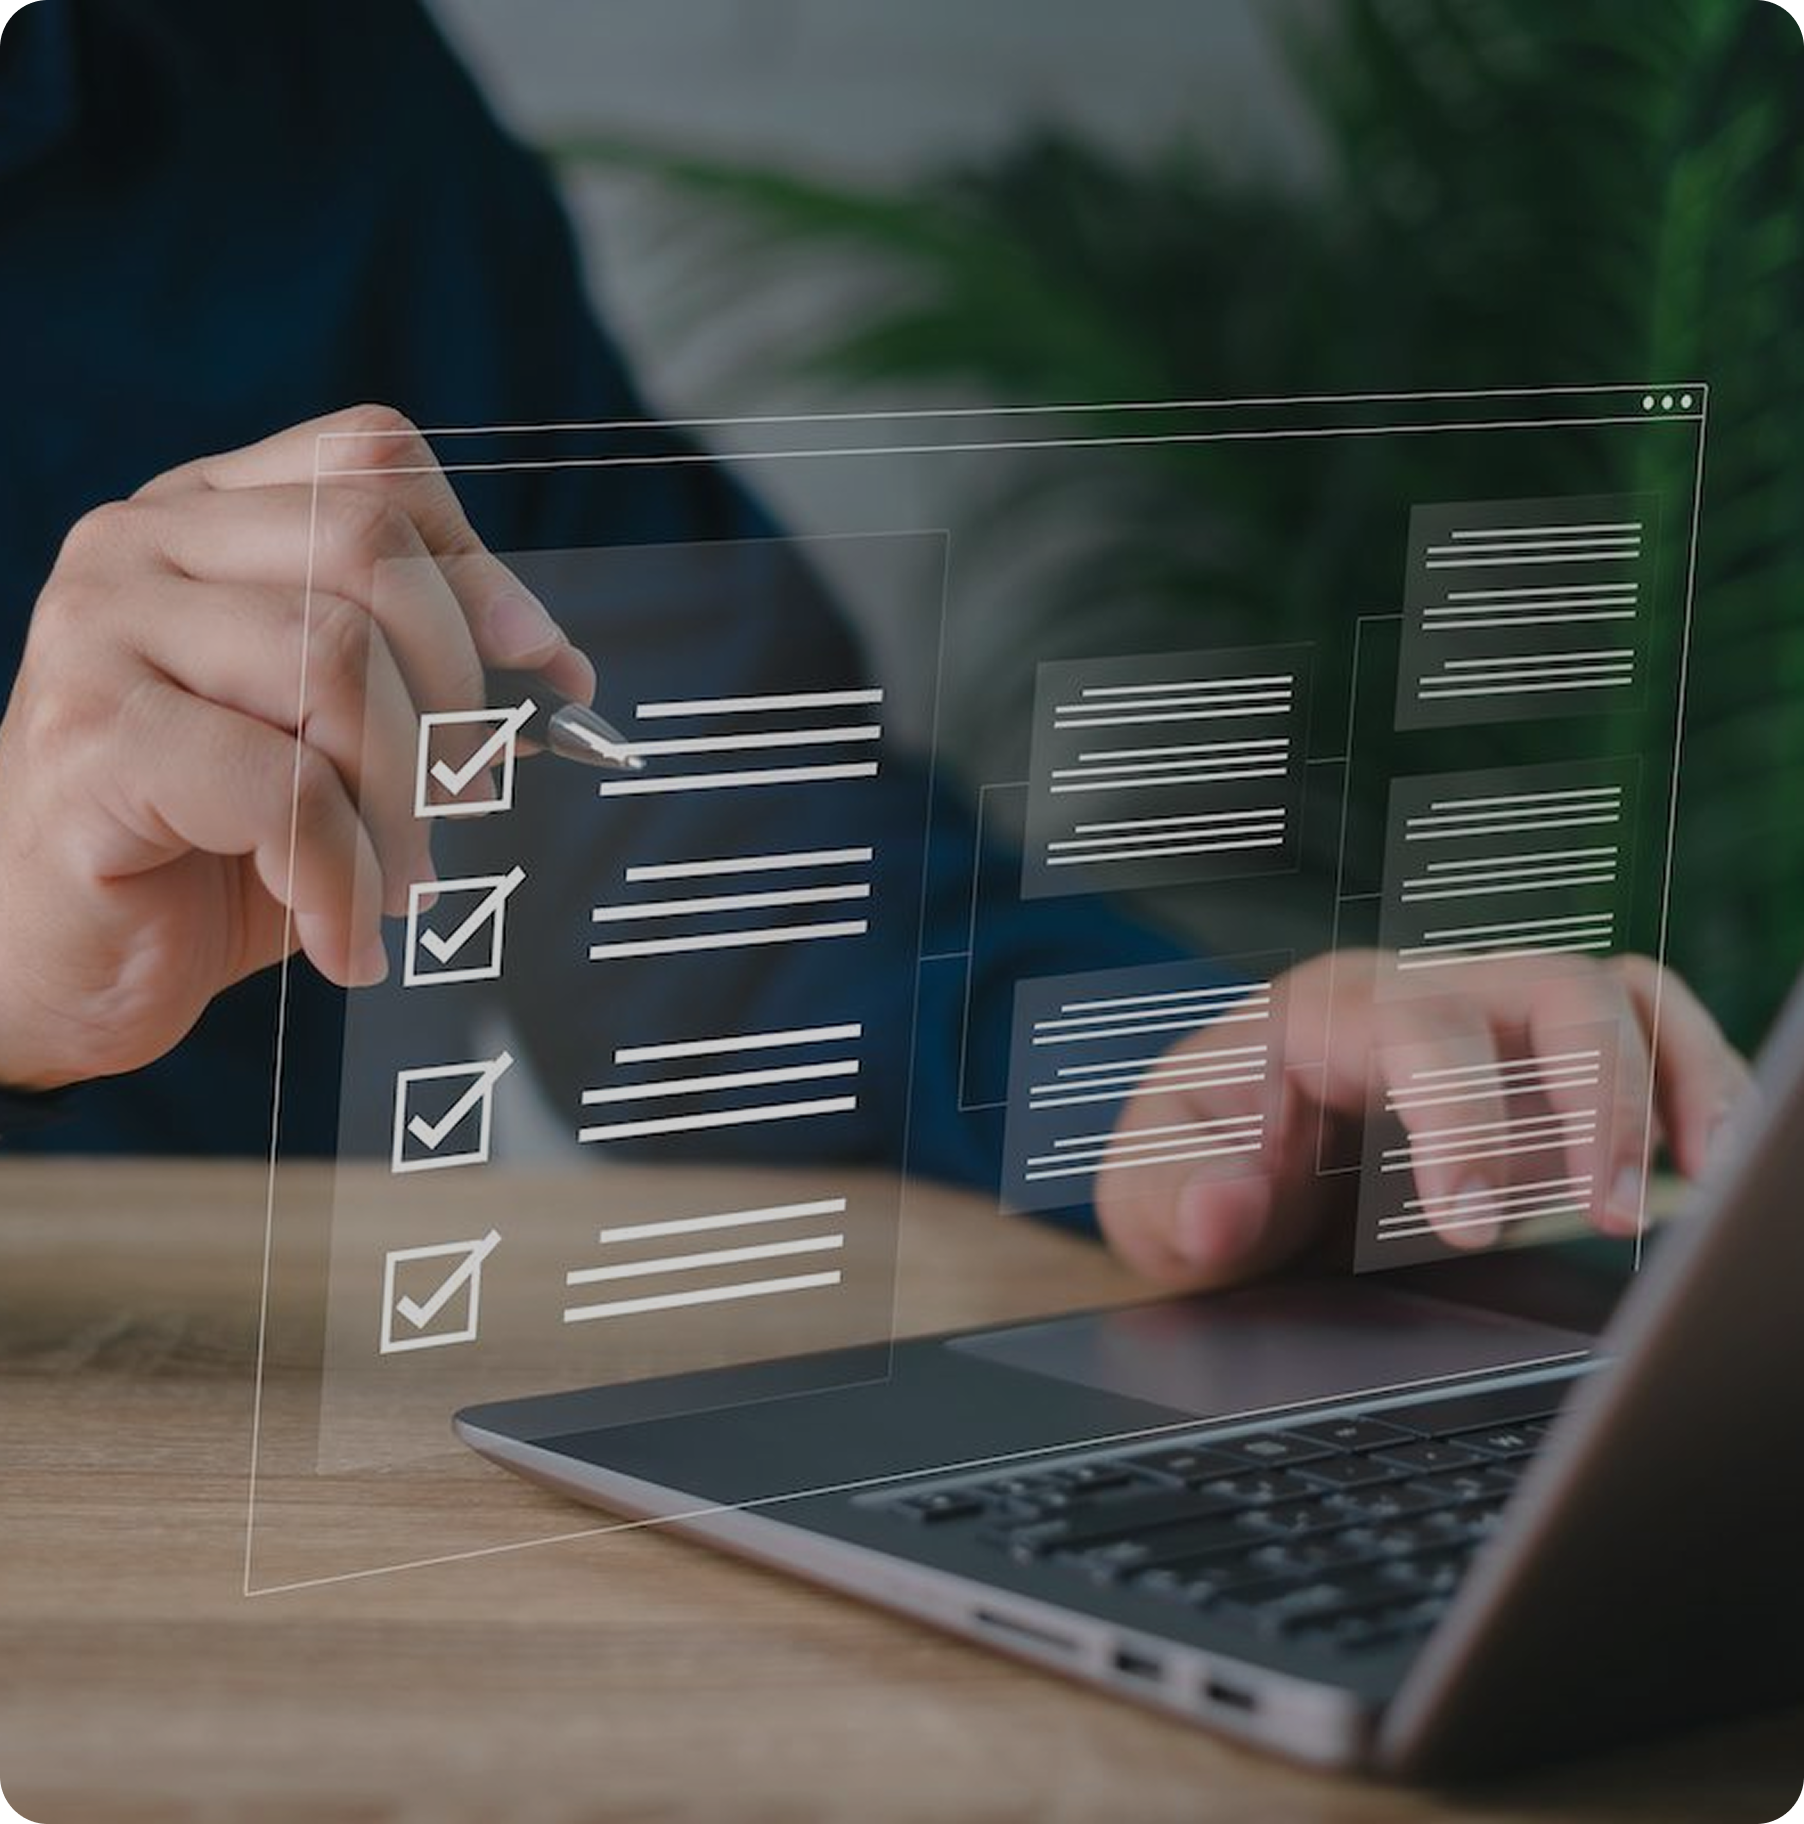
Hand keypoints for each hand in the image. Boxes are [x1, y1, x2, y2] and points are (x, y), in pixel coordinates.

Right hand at [0, 405, 593, 1091]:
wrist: (64, 965)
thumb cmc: (211, 850)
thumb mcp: (338, 745)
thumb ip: (422, 679)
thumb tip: (556, 666)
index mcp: (209, 516)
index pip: (371, 460)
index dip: (479, 563)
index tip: (546, 666)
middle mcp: (141, 543)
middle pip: (369, 548)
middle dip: (452, 693)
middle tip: (461, 803)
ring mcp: (97, 628)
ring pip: (332, 659)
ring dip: (400, 801)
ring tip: (394, 885)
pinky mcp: (87, 737)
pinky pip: (282, 786)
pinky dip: (344, 878)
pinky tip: (344, 936)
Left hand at [1094, 949, 1749, 1287]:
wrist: (1220, 1154)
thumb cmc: (1193, 1160)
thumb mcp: (1149, 1188)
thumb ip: (1173, 1195)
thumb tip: (1221, 1208)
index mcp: (1320, 1012)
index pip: (1416, 1029)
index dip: (1458, 1115)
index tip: (1469, 1220)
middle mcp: (1419, 993)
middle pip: (1544, 986)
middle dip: (1592, 1093)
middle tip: (1604, 1211)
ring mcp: (1491, 1021)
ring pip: (1615, 995)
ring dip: (1671, 1079)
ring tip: (1702, 1176)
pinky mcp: (1541, 1063)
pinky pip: (1642, 1035)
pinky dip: (1689, 1086)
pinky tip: (1704, 1161)